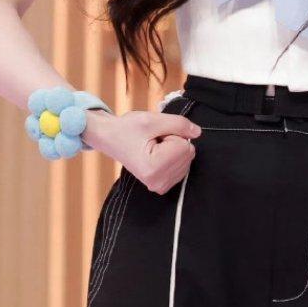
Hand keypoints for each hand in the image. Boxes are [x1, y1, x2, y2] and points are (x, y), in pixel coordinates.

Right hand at [84, 108, 201, 195]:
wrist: (109, 138)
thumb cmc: (128, 128)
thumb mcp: (153, 120)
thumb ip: (179, 124)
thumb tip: (198, 132)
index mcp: (154, 167)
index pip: (186, 146)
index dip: (172, 135)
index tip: (154, 135)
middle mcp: (158, 181)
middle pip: (188, 154)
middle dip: (174, 143)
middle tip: (153, 140)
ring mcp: (159, 186)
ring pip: (186, 161)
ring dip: (173, 150)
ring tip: (153, 147)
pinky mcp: (161, 186)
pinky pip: (182, 168)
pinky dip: (172, 159)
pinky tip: (156, 155)